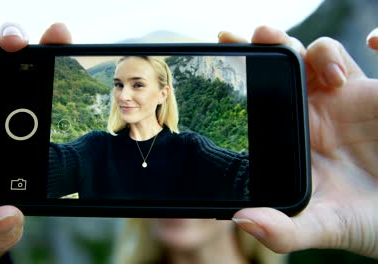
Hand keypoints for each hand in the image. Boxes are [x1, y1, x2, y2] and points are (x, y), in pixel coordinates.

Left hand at [223, 26, 377, 258]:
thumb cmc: (365, 221)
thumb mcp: (325, 227)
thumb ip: (286, 230)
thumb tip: (242, 220)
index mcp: (288, 138)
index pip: (258, 99)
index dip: (239, 77)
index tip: (219, 57)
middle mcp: (310, 114)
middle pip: (281, 67)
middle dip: (264, 46)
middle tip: (247, 38)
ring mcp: (341, 100)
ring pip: (315, 56)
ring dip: (304, 47)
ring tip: (301, 58)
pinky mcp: (372, 93)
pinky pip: (362, 57)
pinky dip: (375, 40)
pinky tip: (372, 41)